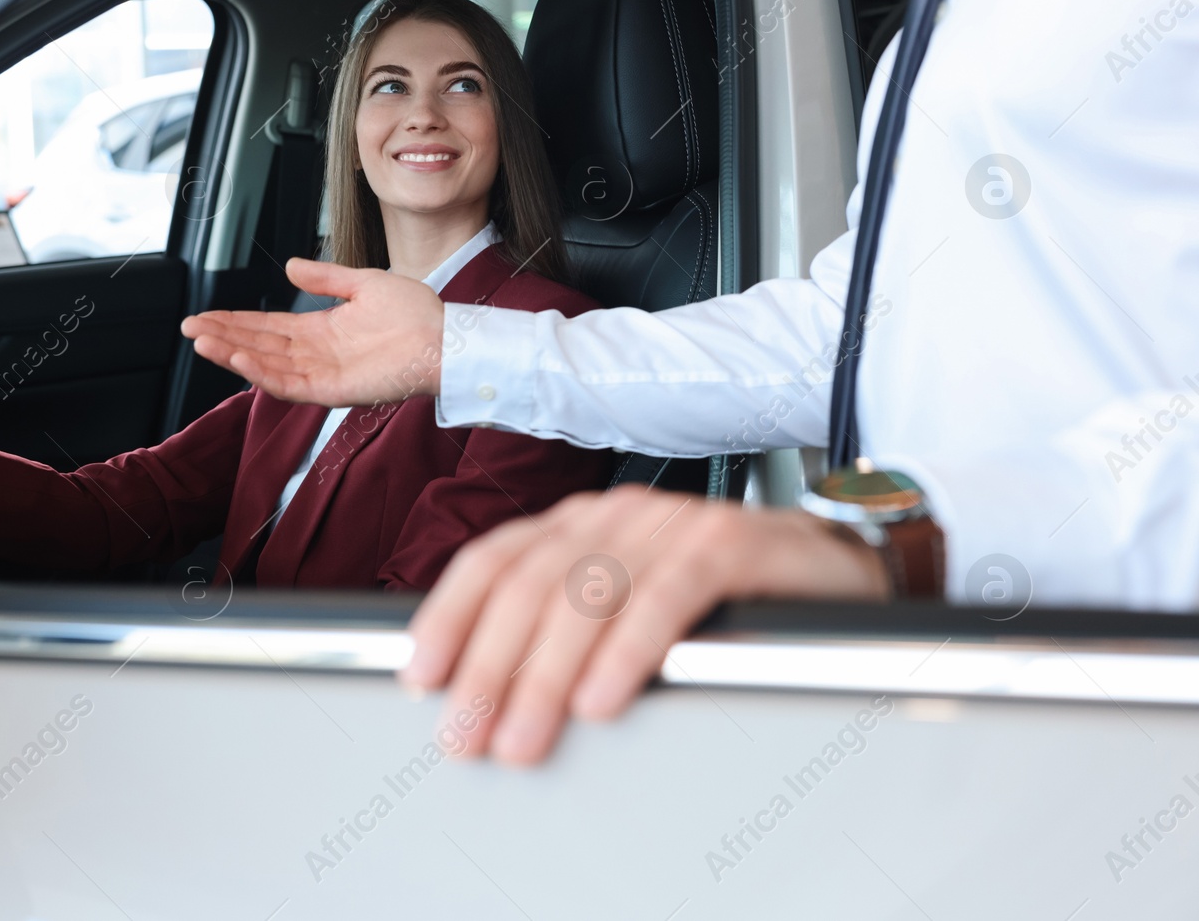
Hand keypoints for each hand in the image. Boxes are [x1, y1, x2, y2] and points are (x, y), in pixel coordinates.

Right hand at [180, 258, 443, 406]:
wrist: (446, 338)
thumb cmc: (416, 314)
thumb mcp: (363, 284)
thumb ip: (325, 277)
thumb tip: (289, 266)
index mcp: (321, 330)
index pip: (267, 327)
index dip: (235, 321)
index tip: (204, 315)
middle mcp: (316, 354)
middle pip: (258, 347)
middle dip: (223, 337)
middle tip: (189, 327)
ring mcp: (323, 374)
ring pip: (267, 366)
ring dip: (233, 354)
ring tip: (203, 341)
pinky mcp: (333, 391)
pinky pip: (289, 385)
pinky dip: (261, 373)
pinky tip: (237, 360)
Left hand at [399, 486, 890, 763]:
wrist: (834, 572)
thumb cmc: (722, 600)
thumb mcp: (625, 610)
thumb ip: (564, 633)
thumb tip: (487, 694)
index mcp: (580, 525)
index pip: (493, 560)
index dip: (449, 616)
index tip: (419, 677)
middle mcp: (616, 515)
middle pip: (530, 585)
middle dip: (488, 666)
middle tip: (467, 735)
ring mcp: (671, 523)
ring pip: (588, 593)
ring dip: (546, 674)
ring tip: (522, 737)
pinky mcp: (730, 542)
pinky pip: (667, 595)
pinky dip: (629, 649)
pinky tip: (604, 698)